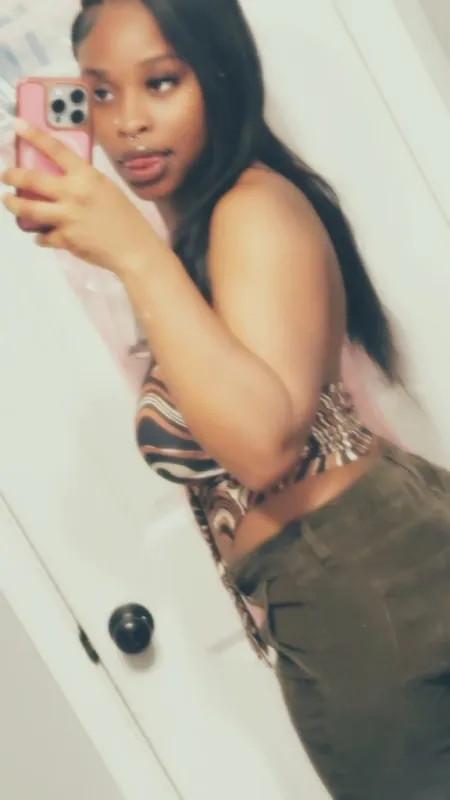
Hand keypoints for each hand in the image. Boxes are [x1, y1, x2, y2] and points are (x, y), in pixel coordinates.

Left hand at [1, 119, 157, 274]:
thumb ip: (83, 182)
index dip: (33, 135)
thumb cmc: (126, 217)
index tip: (17, 125)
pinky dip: (41, 235)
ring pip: (27, 208)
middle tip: (6, 175)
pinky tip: (42, 235)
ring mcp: (66, 218)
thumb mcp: (106, 189)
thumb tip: (61, 179)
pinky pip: (43, 236)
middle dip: (12, 175)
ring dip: (13, 204)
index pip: (55, 149)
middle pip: (31, 179)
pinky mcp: (64, 239)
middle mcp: (72, 194)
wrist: (134, 249)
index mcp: (86, 176)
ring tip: (9, 201)